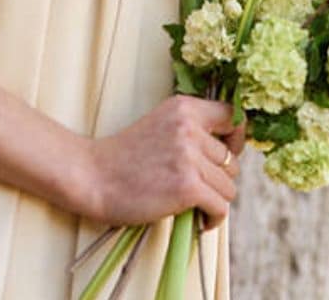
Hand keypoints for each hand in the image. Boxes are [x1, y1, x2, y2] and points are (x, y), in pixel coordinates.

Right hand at [82, 94, 244, 231]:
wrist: (93, 176)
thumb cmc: (126, 157)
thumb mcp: (161, 126)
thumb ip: (192, 130)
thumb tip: (232, 152)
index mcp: (183, 107)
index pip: (232, 116)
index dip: (235, 138)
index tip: (226, 154)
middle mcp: (189, 127)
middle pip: (232, 160)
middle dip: (218, 178)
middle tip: (194, 186)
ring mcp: (189, 156)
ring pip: (229, 186)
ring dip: (214, 200)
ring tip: (191, 203)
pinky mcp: (187, 185)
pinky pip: (221, 207)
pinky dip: (213, 219)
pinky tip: (198, 220)